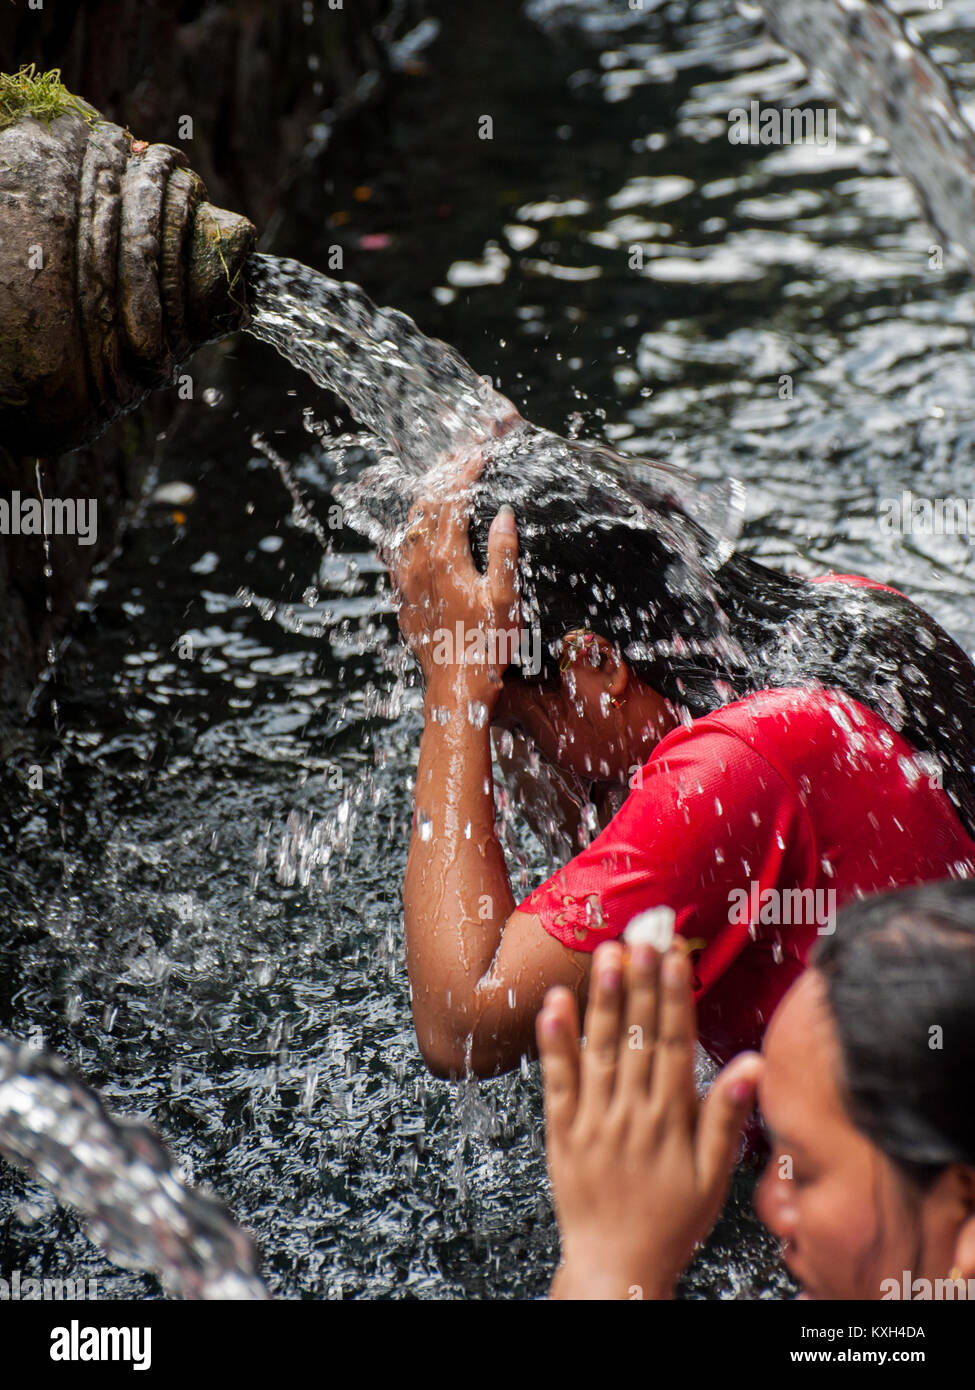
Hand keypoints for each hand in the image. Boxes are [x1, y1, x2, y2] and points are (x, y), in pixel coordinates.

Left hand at [389, 448, 520, 705]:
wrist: (455, 686)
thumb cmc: (486, 646)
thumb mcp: (506, 598)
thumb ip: (504, 551)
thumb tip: (504, 513)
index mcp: (445, 557)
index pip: (454, 499)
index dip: (467, 472)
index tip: (480, 453)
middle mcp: (418, 562)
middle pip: (425, 505)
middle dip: (442, 476)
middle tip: (458, 457)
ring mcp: (406, 579)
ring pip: (408, 526)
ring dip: (424, 500)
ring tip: (440, 483)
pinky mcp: (402, 596)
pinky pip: (399, 552)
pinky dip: (411, 530)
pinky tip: (418, 530)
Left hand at [537, 939, 761, 1299]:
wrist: (615, 1266)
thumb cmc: (671, 1222)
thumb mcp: (714, 1178)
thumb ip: (728, 1117)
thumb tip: (752, 1064)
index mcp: (671, 1120)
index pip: (674, 1043)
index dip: (675, 995)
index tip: (676, 955)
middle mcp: (631, 1113)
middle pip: (637, 1036)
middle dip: (640, 981)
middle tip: (642, 935)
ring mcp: (593, 1120)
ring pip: (599, 1049)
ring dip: (602, 998)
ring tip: (606, 954)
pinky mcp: (561, 1131)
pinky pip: (557, 1080)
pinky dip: (555, 1041)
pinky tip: (555, 1003)